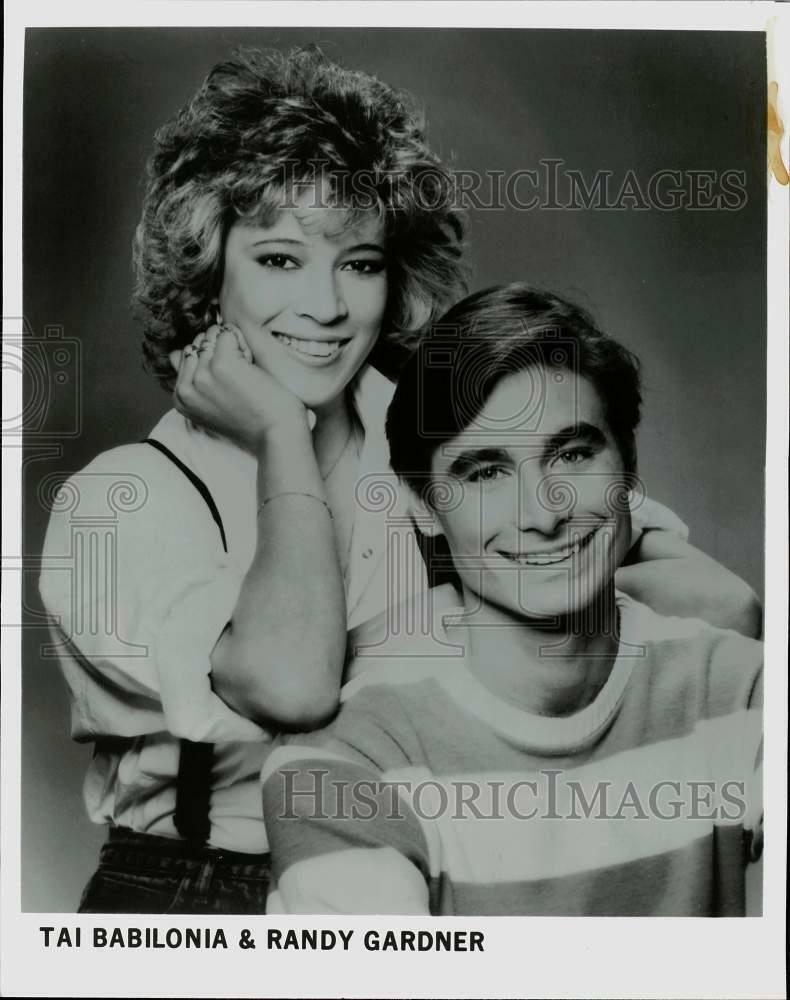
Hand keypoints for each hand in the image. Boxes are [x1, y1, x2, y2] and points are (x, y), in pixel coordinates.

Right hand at [169, 324, 308, 451]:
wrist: (275, 435)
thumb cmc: (252, 421)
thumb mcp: (210, 407)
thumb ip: (192, 381)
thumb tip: (176, 353)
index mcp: (180, 398)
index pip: (183, 355)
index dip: (209, 359)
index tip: (226, 380)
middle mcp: (186, 387)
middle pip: (197, 343)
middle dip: (219, 350)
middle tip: (239, 376)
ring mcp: (202, 375)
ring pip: (212, 335)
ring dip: (233, 346)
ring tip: (246, 371)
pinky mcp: (222, 364)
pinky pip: (229, 333)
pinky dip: (244, 342)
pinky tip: (252, 365)